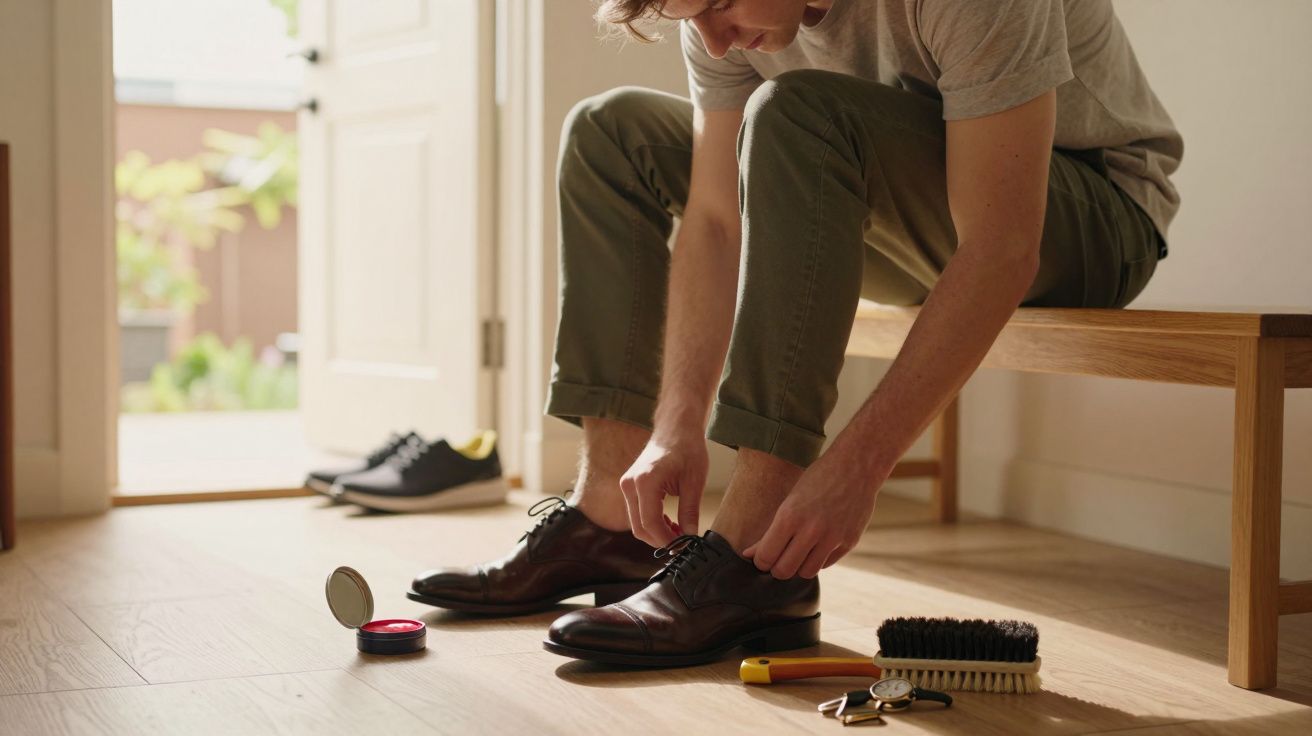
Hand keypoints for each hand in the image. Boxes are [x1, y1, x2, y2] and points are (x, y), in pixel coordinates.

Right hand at [619, 433, 708, 546]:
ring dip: (656, 533)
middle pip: (639, 528)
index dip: (667, 540)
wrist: (676, 427)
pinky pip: (636, 513)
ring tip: (679, 533)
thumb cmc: (687, 449)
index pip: (651, 524)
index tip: (684, 547)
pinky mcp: (629, 485)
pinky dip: (651, 522)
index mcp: (645, 482)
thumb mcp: (694, 483)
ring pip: (636, 523)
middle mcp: (630, 484)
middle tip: (683, 544)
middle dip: (661, 540)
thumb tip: (690, 538)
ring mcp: (627, 485)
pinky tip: (670, 522)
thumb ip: (690, 512)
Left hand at [743, 441, 886, 578]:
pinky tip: (817, 544)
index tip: (764, 556)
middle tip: (779, 558)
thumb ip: (770, 531)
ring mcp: (832, 537)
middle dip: (777, 568)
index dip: (761, 561)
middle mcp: (811, 530)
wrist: (855, 465)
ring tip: (798, 553)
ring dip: (799, 566)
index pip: (765, 557)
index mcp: (790, 516)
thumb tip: (748, 555)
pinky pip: (826, 564)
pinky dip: (818, 559)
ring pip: (806, 573)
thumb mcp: (789, 500)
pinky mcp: (849, 542)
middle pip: (784, 571)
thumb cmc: (817, 479)